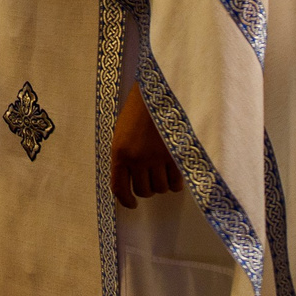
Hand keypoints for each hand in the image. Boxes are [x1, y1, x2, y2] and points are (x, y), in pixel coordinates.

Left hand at [109, 83, 184, 208]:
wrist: (160, 91)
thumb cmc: (139, 110)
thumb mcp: (123, 132)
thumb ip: (125, 155)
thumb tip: (130, 181)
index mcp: (120, 152)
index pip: (119, 188)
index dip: (126, 201)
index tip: (132, 204)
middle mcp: (137, 158)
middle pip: (143, 191)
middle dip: (147, 190)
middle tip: (151, 181)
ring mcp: (157, 157)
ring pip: (161, 188)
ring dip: (162, 186)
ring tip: (163, 175)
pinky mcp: (176, 155)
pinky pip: (176, 182)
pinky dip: (176, 183)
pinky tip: (175, 176)